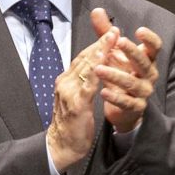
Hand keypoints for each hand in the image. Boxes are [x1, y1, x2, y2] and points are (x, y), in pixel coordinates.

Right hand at [46, 9, 115, 170]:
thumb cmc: (71, 122)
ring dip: (100, 51)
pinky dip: (97, 73)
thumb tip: (92, 69)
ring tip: (112, 39)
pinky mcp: (77, 104)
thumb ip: (83, 83)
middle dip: (100, 42)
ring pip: (86, 67)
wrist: (61, 145)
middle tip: (113, 29)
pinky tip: (106, 64)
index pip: (82, 58)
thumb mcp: (77, 98)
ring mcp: (70, 92)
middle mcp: (65, 82)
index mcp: (66, 80)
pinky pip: (88, 85)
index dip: (96, 44)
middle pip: (84, 58)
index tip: (109, 33)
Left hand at [100, 22, 159, 134]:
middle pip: (144, 62)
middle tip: (118, 41)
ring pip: (132, 82)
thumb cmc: (121, 72)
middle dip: (132, 51)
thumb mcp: (113, 52)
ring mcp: (144, 91)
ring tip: (98, 69)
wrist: (124, 106)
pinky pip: (127, 102)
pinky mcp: (136, 107)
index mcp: (147, 59)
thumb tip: (97, 10)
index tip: (139, 30)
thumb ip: (106, 33)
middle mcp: (149, 74)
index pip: (155, 47)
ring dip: (115, 75)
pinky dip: (115, 98)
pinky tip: (102, 92)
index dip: (150, 39)